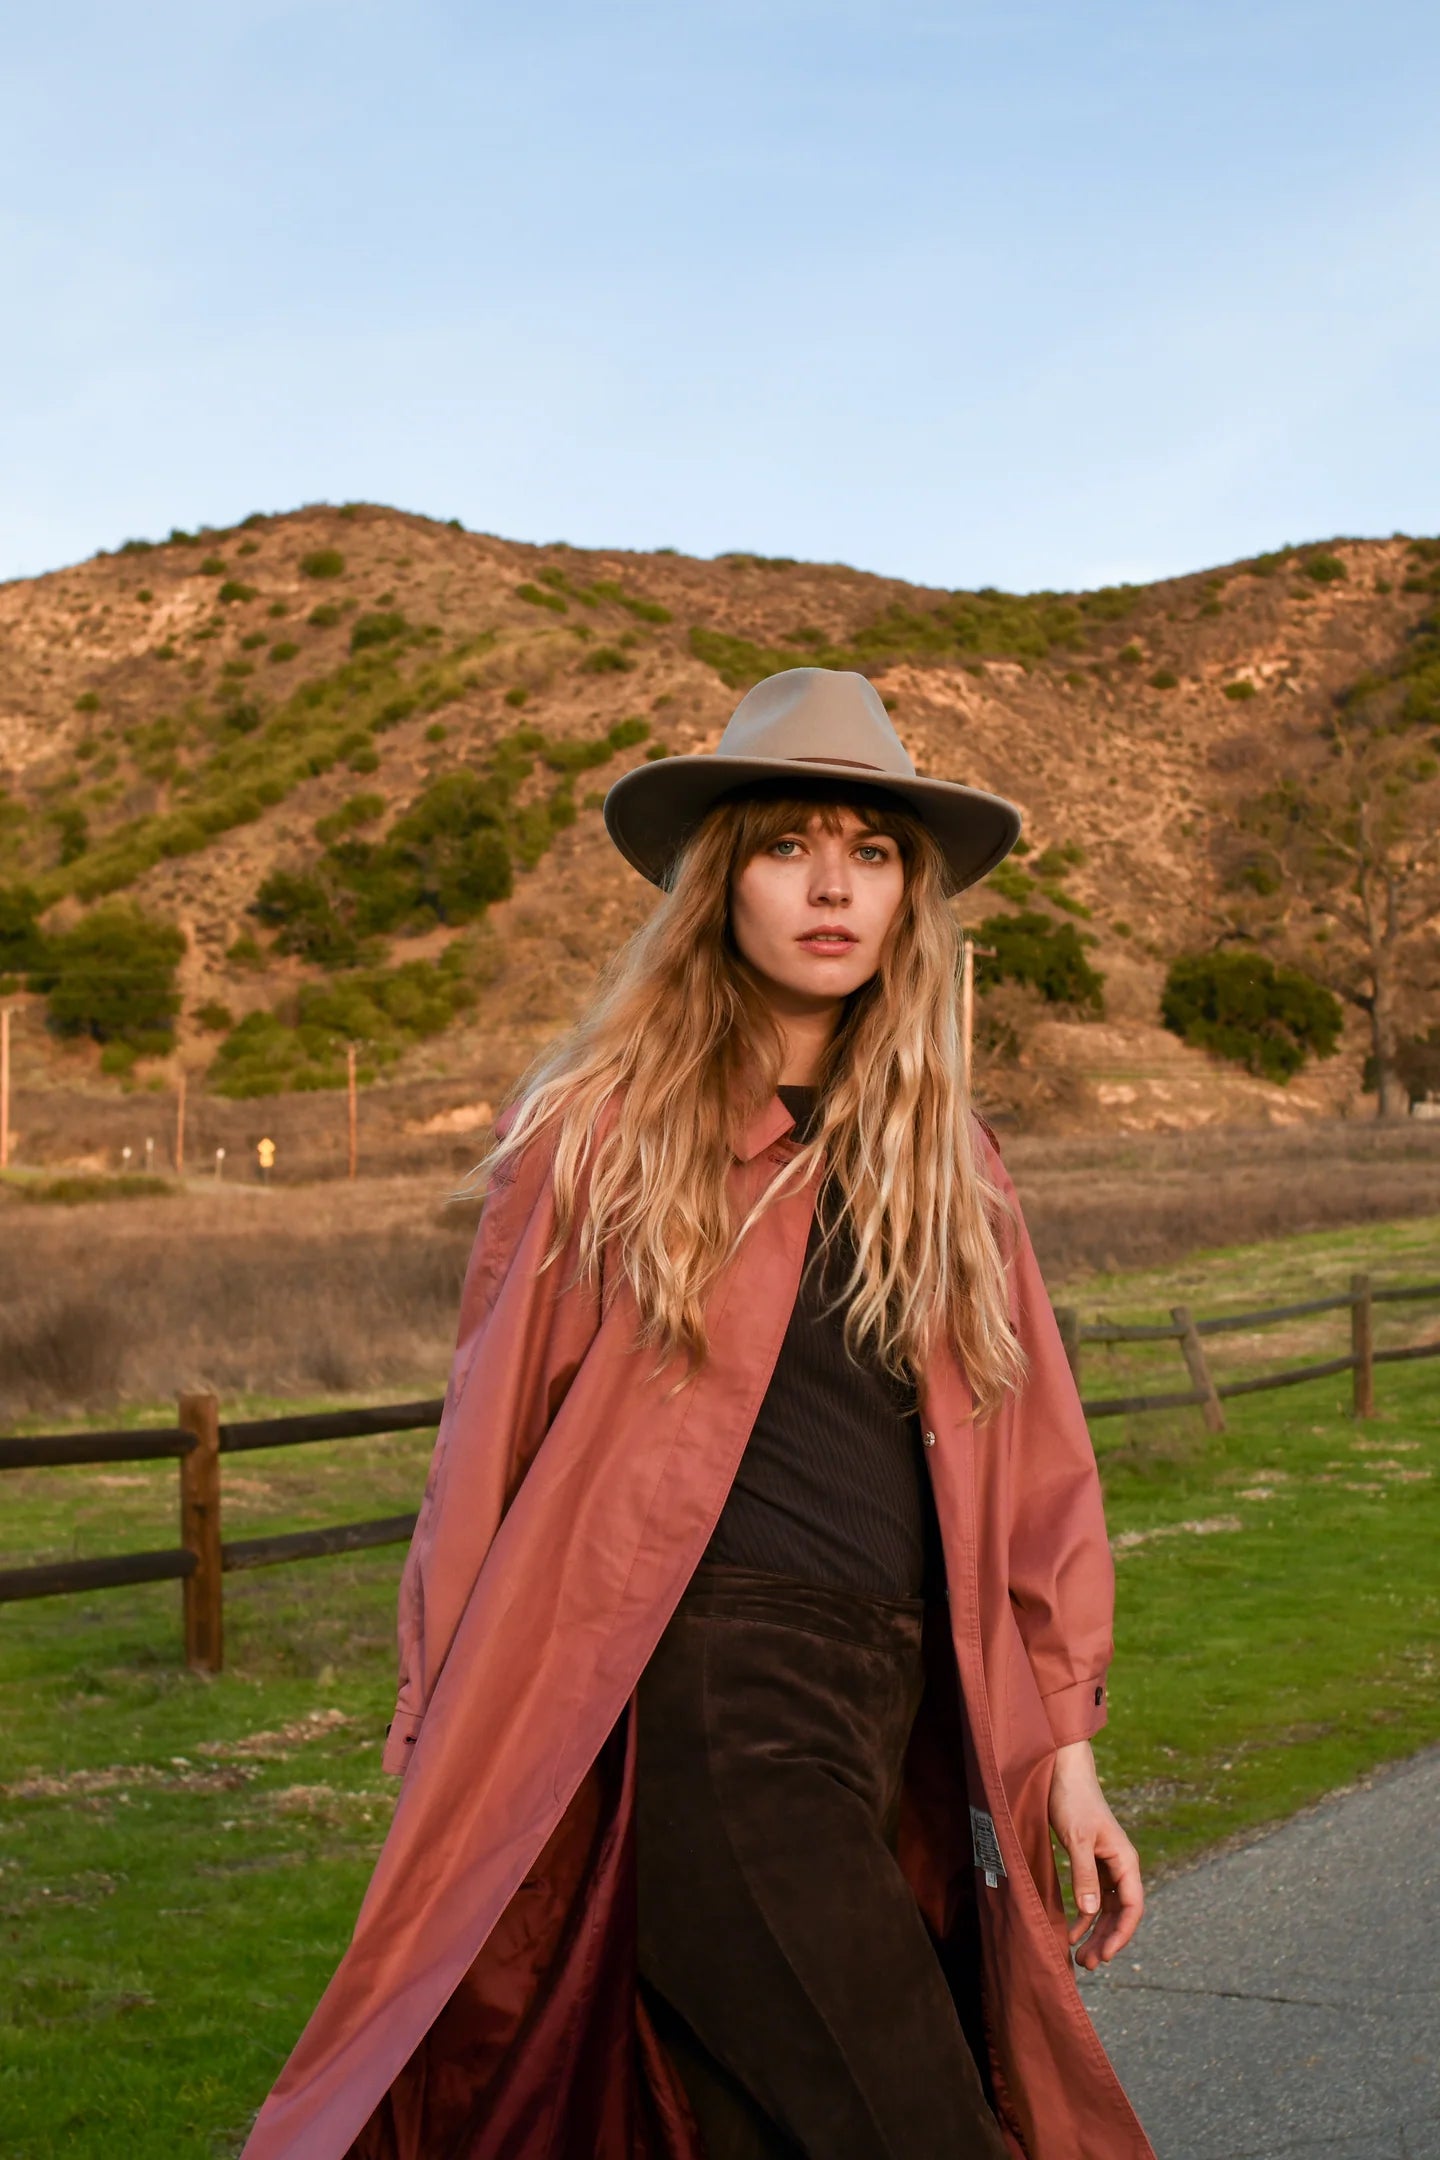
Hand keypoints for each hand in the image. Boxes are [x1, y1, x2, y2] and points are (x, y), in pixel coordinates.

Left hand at [1048, 1738, 1143, 1970]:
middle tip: (1086, 1965)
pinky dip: (1084, 1915)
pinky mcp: (1091, 1861)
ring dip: (1095, 1932)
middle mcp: (1120, 1865)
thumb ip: (1084, 1875)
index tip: (1104, 1956)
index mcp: (1125, 1860)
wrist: (1062, 1769)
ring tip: (1078, 1957)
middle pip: (1120, 1913)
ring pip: (1106, 1908)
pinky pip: (1093, 1896)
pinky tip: (1071, 1930)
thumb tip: (1091, 1913)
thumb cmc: (1072, 1799)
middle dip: (1106, 1940)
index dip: (1121, 1935)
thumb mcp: (1077, 1839)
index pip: (1132, 1907)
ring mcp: (1106, 1864)